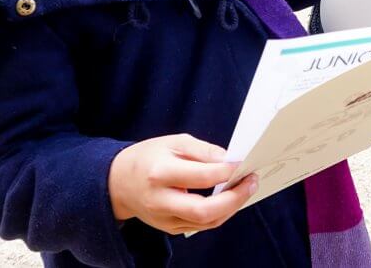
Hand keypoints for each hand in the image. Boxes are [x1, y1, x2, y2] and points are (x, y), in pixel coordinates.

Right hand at [108, 134, 257, 234]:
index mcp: (160, 174)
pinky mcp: (169, 228)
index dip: (226, 171)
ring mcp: (164, 219)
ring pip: (206, 222)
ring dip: (232, 207)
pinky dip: (220, 213)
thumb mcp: (174, 142)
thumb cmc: (149, 157)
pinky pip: (201, 225)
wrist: (118, 183)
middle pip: (204, 210)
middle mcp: (161, 201)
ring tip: (247, 188)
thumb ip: (203, 150)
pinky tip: (231, 198)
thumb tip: (230, 158)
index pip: (201, 177)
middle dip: (235, 198)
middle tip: (252, 181)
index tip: (243, 162)